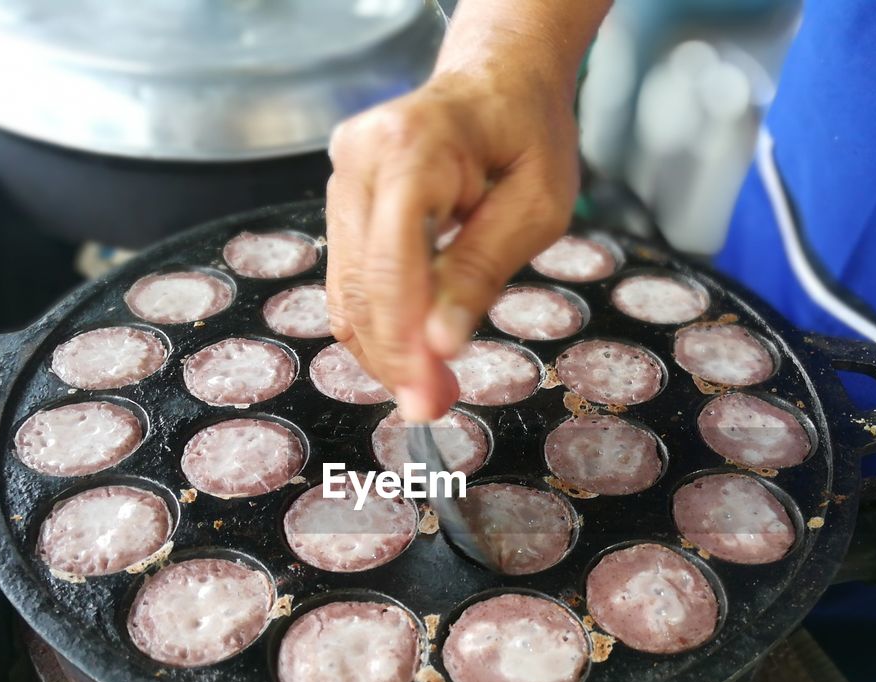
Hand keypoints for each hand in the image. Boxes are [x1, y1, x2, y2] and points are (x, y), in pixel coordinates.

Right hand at [325, 62, 579, 420]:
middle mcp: (357, 160)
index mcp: (411, 148)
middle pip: (359, 286)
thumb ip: (482, 272)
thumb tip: (439, 347)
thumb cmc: (527, 134)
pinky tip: (414, 352)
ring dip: (384, 350)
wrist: (497, 80)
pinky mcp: (341, 202)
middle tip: (434, 407)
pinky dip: (378, 323)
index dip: (405, 343)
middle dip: (394, 359)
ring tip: (431, 389)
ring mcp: (340, 179)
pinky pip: (350, 278)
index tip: (427, 401)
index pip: (393, 265)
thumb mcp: (535, 206)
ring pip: (345, 291)